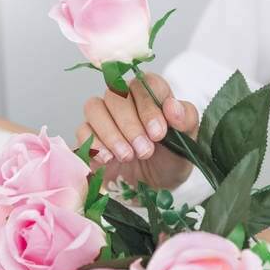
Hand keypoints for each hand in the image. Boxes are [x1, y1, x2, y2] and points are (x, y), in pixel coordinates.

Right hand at [76, 72, 199, 189]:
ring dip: (111, 134)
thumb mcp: (187, 142)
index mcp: (151, 94)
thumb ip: (186, 120)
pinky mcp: (88, 137)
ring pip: (94, 107)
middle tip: (145, 150)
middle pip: (116, 94)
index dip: (149, 106)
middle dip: (131, 125)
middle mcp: (124, 99)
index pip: (145, 83)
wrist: (154, 187)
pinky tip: (108, 159)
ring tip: (127, 156)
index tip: (158, 133)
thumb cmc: (170, 159)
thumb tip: (172, 107)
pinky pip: (82, 130)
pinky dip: (94, 144)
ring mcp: (103, 116)